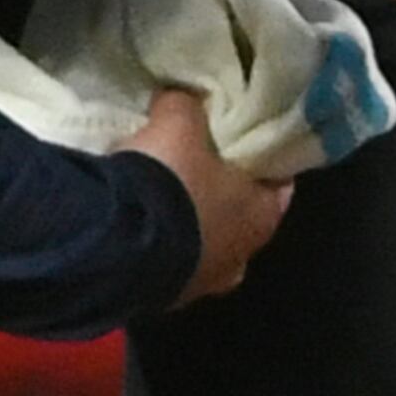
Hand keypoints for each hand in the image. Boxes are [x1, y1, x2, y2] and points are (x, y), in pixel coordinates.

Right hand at [122, 89, 291, 304]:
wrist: (117, 246)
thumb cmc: (170, 181)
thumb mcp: (179, 123)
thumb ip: (186, 106)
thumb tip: (180, 99)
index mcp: (263, 217)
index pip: (278, 183)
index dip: (260, 159)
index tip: (243, 140)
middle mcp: (240, 258)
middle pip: (239, 217)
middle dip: (220, 193)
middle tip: (198, 164)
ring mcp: (202, 284)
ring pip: (202, 244)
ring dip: (187, 223)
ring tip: (161, 193)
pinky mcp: (162, 297)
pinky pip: (167, 262)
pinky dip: (158, 243)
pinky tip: (136, 223)